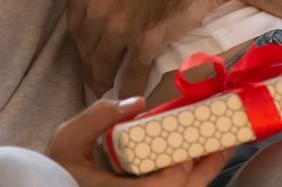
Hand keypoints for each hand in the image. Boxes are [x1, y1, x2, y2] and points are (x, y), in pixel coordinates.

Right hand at [46, 96, 229, 186]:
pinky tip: (196, 160)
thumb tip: (137, 102)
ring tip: (219, 147)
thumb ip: (97, 118)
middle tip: (226, 140)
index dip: (187, 167)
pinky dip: (188, 179)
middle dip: (208, 167)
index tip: (198, 142)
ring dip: (202, 173)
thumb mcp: (67, 140)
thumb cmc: (55, 172)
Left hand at [69, 0, 247, 97]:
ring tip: (104, 88)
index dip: (79, 33)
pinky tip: (128, 96)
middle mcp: (98, 9)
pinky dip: (127, 88)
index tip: (85, 43)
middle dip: (87, 59)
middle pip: (86, 43)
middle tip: (93, 70)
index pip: (74, 17)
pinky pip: (131, 74)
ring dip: (101, 78)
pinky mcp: (147, 42)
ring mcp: (122, 28)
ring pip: (103, 61)